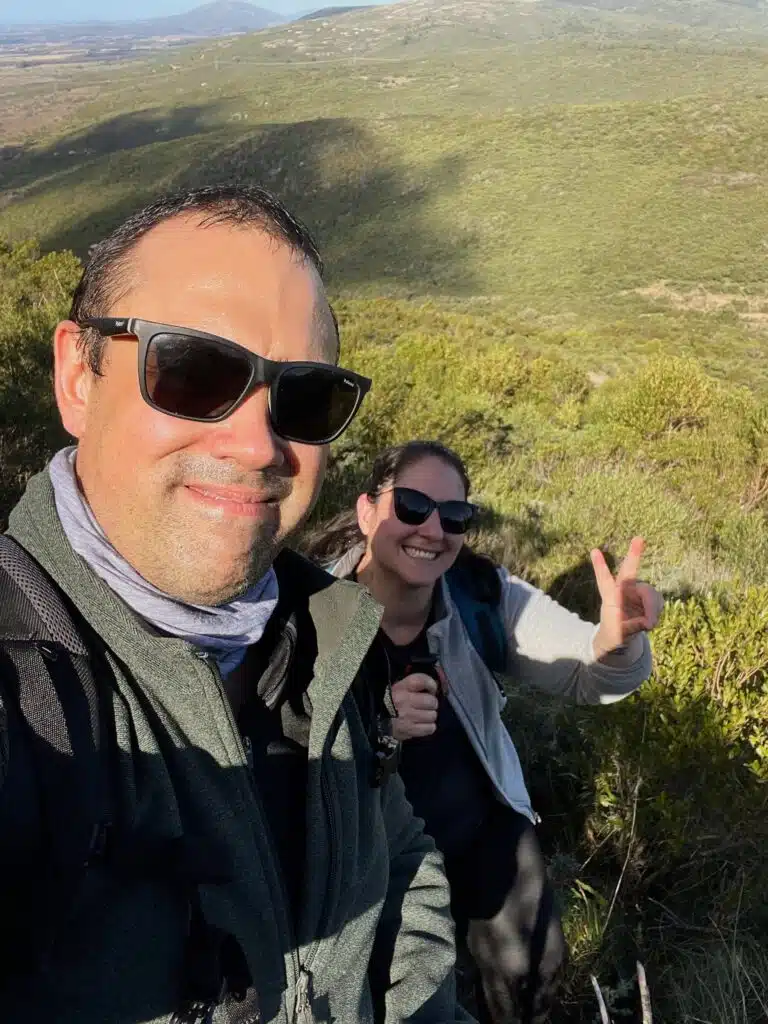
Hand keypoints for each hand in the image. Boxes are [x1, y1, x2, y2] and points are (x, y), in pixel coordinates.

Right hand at [391, 673, 438, 740]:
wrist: (374, 721)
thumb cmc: (389, 703)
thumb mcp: (396, 688)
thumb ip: (412, 685)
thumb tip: (431, 684)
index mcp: (401, 687)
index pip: (422, 680)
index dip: (431, 684)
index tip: (432, 689)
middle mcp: (404, 700)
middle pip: (431, 701)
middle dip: (431, 703)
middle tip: (426, 705)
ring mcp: (407, 716)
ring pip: (432, 715)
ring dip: (430, 716)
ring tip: (423, 716)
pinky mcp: (409, 730)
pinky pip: (429, 728)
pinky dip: (428, 727)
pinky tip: (423, 725)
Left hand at [590, 536, 663, 657]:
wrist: (623, 635)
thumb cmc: (614, 632)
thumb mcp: (617, 634)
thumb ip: (629, 628)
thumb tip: (647, 622)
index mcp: (610, 596)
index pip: (604, 580)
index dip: (600, 566)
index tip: (594, 551)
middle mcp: (624, 590)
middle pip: (629, 570)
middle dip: (634, 554)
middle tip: (639, 538)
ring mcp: (638, 592)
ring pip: (651, 594)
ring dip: (652, 609)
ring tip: (647, 624)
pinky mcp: (650, 598)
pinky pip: (658, 602)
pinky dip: (656, 613)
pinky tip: (650, 622)